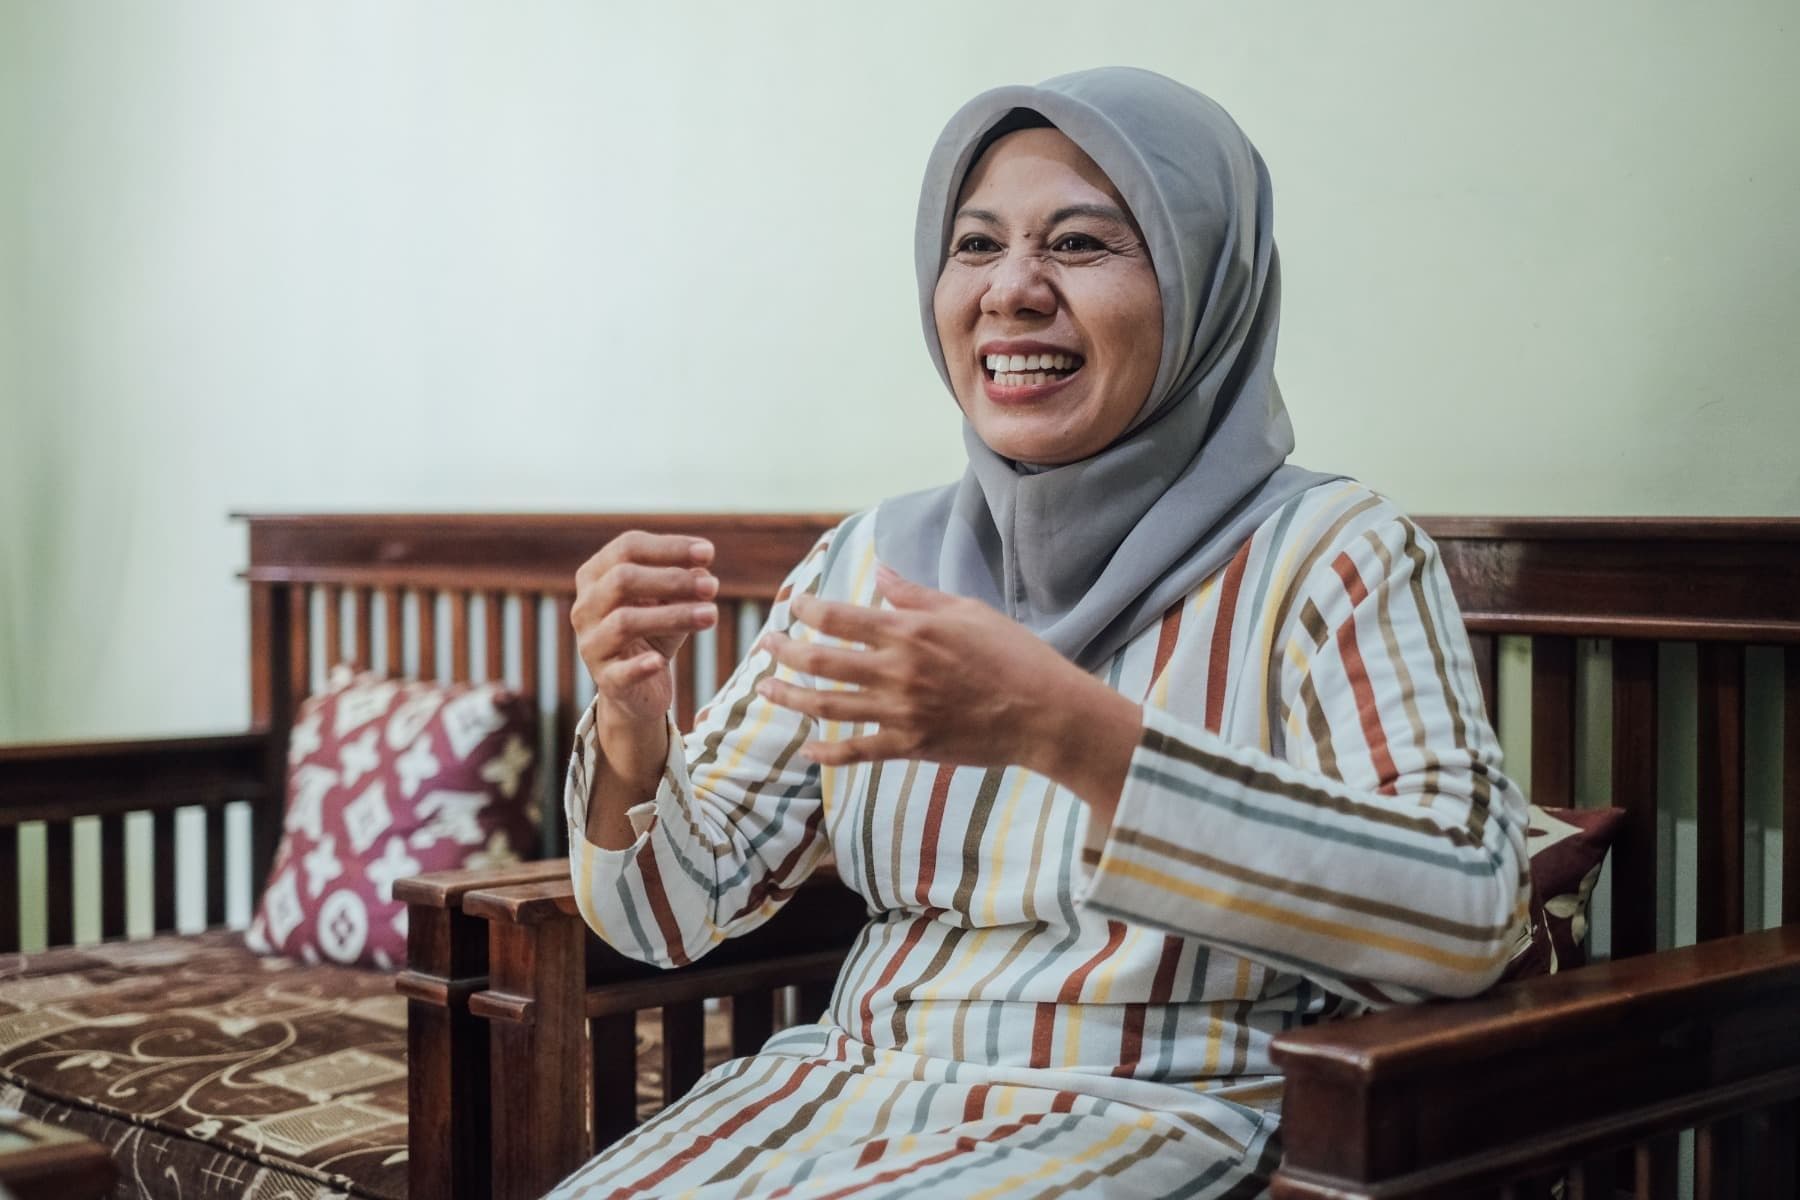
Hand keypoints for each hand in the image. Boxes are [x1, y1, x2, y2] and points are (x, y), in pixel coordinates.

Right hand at [571, 530, 717, 742]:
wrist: (641, 685)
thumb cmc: (655, 630)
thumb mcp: (672, 601)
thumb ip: (684, 583)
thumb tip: (702, 573)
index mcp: (596, 575)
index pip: (627, 547)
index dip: (669, 547)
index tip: (708, 552)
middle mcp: (585, 607)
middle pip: (622, 580)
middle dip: (672, 579)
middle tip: (712, 586)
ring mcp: (590, 644)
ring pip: (624, 622)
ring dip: (673, 616)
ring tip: (711, 615)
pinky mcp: (604, 680)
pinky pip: (619, 672)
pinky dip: (640, 666)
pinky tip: (660, 662)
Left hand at [755, 565, 1139, 815]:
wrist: (1045, 713)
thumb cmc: (1014, 655)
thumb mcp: (967, 611)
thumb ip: (917, 595)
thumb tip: (883, 572)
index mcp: (909, 632)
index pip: (837, 617)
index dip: (805, 609)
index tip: (793, 606)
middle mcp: (897, 671)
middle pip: (820, 660)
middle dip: (784, 651)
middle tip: (765, 646)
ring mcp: (900, 712)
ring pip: (826, 706)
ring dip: (789, 698)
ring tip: (765, 690)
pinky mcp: (911, 746)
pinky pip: (857, 752)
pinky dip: (827, 753)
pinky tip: (807, 751)